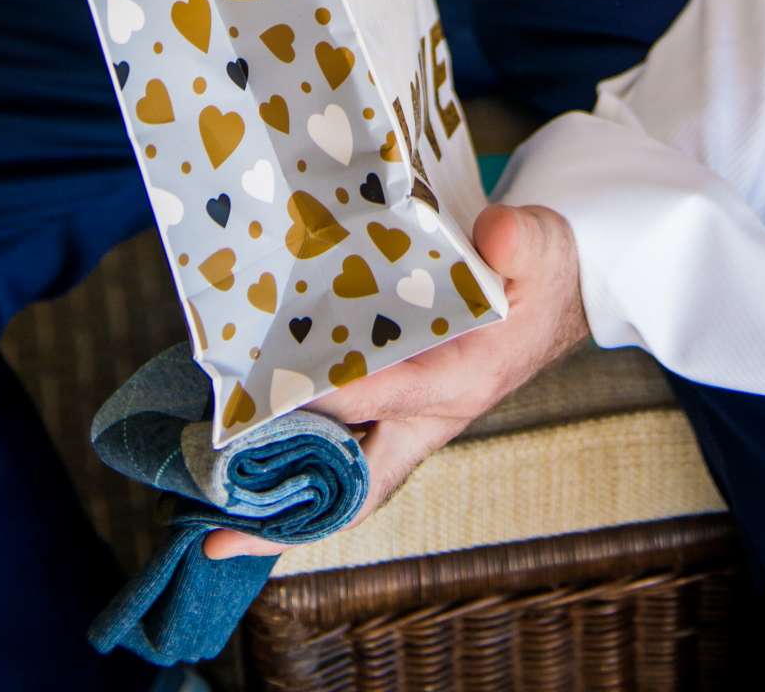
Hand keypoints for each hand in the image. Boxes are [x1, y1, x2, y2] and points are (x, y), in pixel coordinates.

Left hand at [202, 201, 588, 560]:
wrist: (556, 290)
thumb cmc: (543, 271)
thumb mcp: (541, 247)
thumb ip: (520, 241)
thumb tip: (496, 231)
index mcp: (459, 380)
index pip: (381, 398)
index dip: (323, 401)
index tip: (264, 399)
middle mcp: (426, 415)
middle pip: (355, 485)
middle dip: (292, 516)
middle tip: (218, 532)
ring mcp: (408, 417)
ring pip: (340, 473)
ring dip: (282, 491)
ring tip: (207, 505)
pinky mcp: (394, 405)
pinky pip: (339, 445)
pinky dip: (295, 457)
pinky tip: (242, 450)